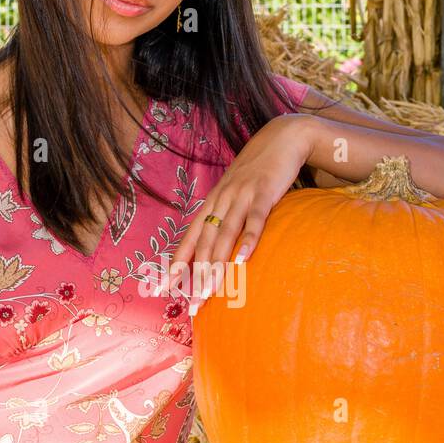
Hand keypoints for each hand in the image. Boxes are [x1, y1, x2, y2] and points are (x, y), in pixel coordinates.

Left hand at [167, 114, 311, 313]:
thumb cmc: (257, 170)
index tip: (162, 289)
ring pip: (223, 236)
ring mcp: (241, 197)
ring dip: (215, 266)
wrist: (282, 137)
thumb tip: (220, 247)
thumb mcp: (235, 192)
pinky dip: (248, 241)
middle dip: (195, 276)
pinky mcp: (264, 193)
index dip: (175, 265)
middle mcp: (221, 201)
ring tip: (209, 292)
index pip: (188, 239)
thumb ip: (226, 216)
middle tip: (192, 305)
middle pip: (203, 244)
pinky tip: (242, 261)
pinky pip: (254, 221)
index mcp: (211, 203)